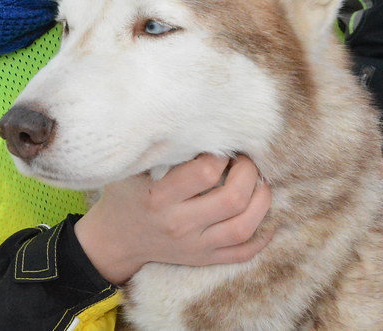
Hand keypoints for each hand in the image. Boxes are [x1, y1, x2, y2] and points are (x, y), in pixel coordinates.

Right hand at [74, 155, 271, 284]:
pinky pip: (241, 253)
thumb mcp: (130, 169)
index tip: (220, 145)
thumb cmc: (126, 195)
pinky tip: (266, 219)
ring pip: (243, 228)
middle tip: (245, 160)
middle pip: (232, 200)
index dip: (220, 154)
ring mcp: (194, 246)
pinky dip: (261, 238)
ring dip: (261, 201)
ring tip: (259, 183)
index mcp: (159, 198)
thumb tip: (191, 124)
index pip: (205, 173)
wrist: (116, 240)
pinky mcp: (203, 259)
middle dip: (248, 173)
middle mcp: (179, 224)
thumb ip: (157, 150)